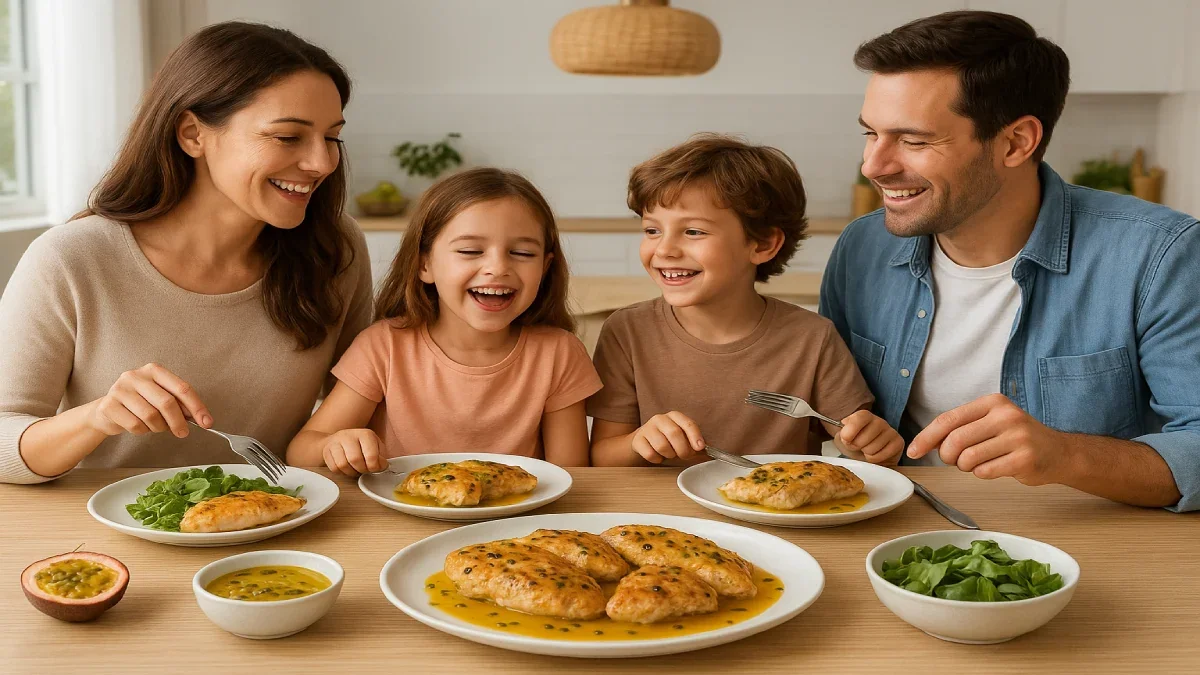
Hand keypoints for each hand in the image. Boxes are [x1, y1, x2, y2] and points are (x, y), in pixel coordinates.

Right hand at [87, 363, 211, 437]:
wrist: (108, 410)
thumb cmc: (140, 403)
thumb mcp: (161, 398)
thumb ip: (179, 404)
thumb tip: (200, 418)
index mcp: (154, 370)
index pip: (182, 388)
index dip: (197, 407)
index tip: (207, 422)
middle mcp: (136, 376)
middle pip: (167, 402)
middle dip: (178, 421)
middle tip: (183, 433)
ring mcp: (120, 389)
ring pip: (150, 416)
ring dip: (158, 427)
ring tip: (156, 426)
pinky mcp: (109, 405)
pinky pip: (135, 425)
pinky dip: (143, 431)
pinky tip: (140, 427)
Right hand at [322, 428, 387, 475]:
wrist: (338, 440)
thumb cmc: (361, 445)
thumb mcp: (375, 446)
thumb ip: (381, 456)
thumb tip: (382, 466)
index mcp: (365, 434)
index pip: (371, 455)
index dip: (374, 467)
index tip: (375, 468)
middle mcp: (349, 436)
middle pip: (355, 460)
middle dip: (362, 470)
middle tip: (365, 470)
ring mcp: (335, 443)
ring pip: (343, 465)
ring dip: (352, 472)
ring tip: (356, 469)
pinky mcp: (326, 451)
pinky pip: (334, 468)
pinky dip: (342, 473)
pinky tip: (347, 469)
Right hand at [631, 412, 704, 464]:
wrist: (643, 441)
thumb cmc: (668, 440)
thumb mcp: (683, 438)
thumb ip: (696, 444)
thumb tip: (711, 454)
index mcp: (674, 416)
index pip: (688, 423)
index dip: (695, 436)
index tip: (700, 447)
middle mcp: (660, 419)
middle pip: (675, 434)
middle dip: (683, 449)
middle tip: (684, 456)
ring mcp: (647, 428)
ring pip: (662, 445)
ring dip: (669, 455)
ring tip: (669, 454)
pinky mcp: (637, 440)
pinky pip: (650, 454)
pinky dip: (657, 459)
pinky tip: (658, 456)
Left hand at [836, 410, 902, 464]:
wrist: (868, 457)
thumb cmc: (856, 445)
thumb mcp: (844, 438)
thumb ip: (842, 433)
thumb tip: (845, 431)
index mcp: (865, 416)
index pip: (859, 418)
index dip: (850, 432)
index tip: (846, 439)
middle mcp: (879, 421)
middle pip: (864, 438)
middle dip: (856, 446)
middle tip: (858, 447)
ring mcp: (891, 431)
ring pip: (871, 448)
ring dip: (866, 453)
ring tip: (867, 450)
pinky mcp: (898, 443)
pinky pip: (880, 456)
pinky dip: (874, 459)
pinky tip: (876, 454)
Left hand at [907, 394, 1068, 484]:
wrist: (1059, 452)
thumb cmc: (1017, 438)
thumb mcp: (990, 423)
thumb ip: (961, 428)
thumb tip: (926, 443)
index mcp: (992, 403)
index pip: (948, 419)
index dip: (926, 437)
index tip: (913, 451)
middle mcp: (1006, 416)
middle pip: (955, 440)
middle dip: (947, 456)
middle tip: (955, 460)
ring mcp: (1018, 437)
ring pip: (968, 458)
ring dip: (965, 467)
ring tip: (979, 463)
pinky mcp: (1025, 459)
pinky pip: (985, 472)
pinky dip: (982, 474)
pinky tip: (994, 467)